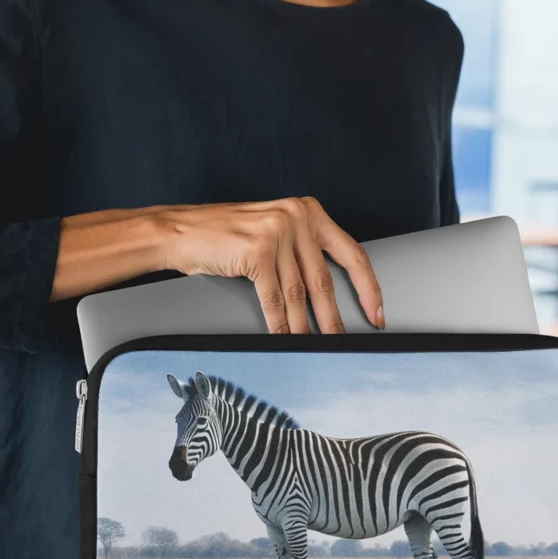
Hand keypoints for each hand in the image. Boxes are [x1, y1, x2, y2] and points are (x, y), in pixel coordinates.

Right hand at [157, 195, 384, 334]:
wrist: (181, 231)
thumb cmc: (225, 236)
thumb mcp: (273, 232)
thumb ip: (301, 251)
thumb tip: (326, 295)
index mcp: (308, 211)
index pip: (351, 253)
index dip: (368, 287)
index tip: (376, 312)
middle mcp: (297, 217)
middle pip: (324, 279)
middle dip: (334, 317)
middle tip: (344, 341)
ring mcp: (277, 232)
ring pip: (298, 293)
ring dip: (306, 327)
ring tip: (314, 347)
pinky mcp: (257, 251)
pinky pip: (273, 299)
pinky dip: (279, 324)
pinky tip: (285, 339)